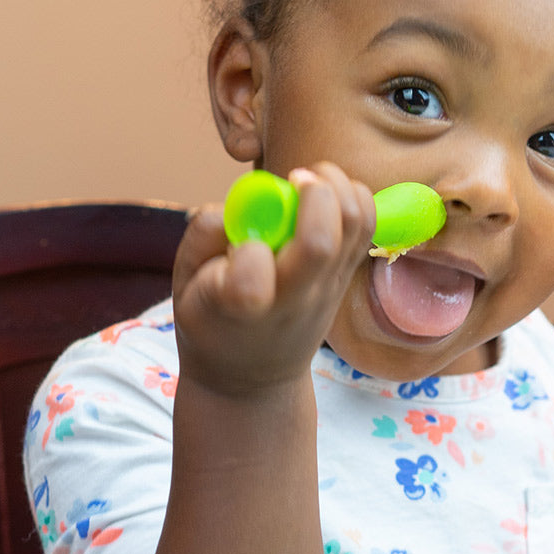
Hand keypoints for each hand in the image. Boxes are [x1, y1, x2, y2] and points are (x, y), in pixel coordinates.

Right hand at [172, 162, 374, 397]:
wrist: (253, 376)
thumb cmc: (214, 324)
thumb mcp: (185, 291)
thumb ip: (200, 241)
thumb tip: (233, 204)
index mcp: (244, 308)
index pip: (250, 280)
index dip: (244, 252)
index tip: (235, 246)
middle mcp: (296, 297)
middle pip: (320, 243)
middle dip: (311, 193)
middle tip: (294, 177)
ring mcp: (329, 285)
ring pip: (356, 224)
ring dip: (338, 187)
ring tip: (311, 183)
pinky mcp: (348, 274)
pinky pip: (368, 224)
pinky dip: (354, 197)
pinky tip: (325, 196)